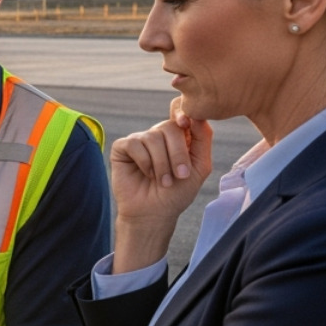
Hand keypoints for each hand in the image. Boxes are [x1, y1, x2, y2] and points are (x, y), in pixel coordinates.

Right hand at [111, 97, 212, 223]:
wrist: (154, 214)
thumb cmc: (177, 193)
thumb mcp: (200, 167)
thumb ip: (203, 139)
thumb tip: (197, 115)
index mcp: (178, 137)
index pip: (180, 111)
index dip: (182, 112)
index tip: (185, 124)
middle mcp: (158, 135)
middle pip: (169, 127)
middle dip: (178, 153)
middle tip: (181, 175)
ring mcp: (140, 140)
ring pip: (152, 137)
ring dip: (162, 163)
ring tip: (164, 181)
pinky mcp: (122, 148)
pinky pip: (134, 144)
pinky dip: (145, 162)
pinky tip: (146, 174)